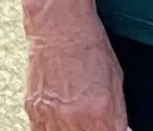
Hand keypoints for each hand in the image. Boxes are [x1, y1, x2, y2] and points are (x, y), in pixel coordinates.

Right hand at [22, 15, 126, 130]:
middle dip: (93, 130)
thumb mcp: (116, 81)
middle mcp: (72, 118)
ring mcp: (49, 117)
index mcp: (99, 110)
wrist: (61, 32)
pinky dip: (54, 129)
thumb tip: (120, 129)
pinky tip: (63, 122)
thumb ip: (117, 112)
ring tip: (80, 121)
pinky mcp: (33, 112)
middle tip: (95, 123)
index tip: (112, 128)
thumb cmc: (90, 49)